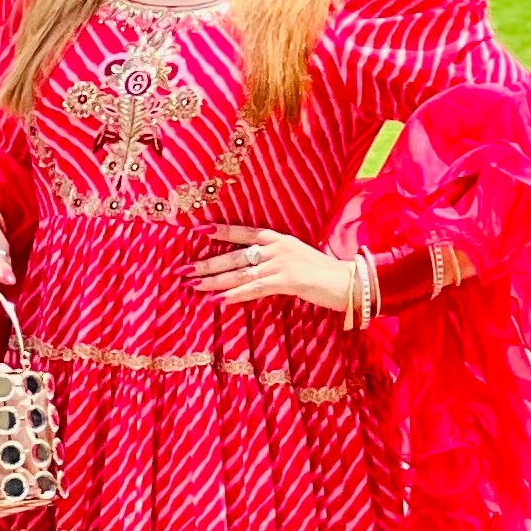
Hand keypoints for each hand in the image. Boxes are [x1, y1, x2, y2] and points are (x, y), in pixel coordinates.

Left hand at [193, 229, 357, 316]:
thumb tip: (254, 269)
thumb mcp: (298, 259)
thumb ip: (276, 260)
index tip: (198, 230)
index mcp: (278, 239)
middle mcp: (276, 247)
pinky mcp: (286, 280)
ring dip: (214, 281)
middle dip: (206, 264)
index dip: (222, 231)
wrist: (347, 282)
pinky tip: (218, 300)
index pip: (244, 232)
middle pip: (234, 255)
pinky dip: (235, 295)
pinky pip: (255, 288)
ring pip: (239, 272)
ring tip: (192, 285)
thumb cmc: (323, 273)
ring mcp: (281, 263)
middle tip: (182, 270)